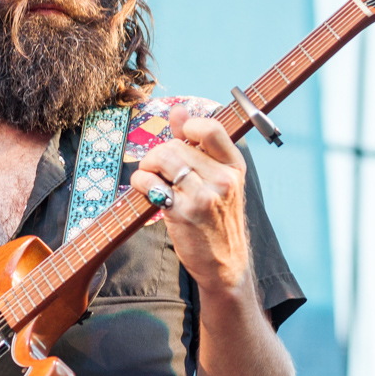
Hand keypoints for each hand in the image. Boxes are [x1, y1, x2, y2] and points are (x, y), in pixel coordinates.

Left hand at [129, 106, 250, 291]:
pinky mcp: (184, 213)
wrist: (225, 265)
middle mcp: (223, 179)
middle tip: (155, 169)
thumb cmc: (217, 220)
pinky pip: (150, 183)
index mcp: (234, 166)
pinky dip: (140, 183)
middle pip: (175, 145)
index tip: (180, 140)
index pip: (210, 127)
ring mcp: (204, 197)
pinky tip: (147, 192)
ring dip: (146, 167)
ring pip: (161, 159)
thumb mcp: (217, 180)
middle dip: (157, 154)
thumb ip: (196, 144)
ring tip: (150, 179)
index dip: (188, 127)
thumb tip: (177, 110)